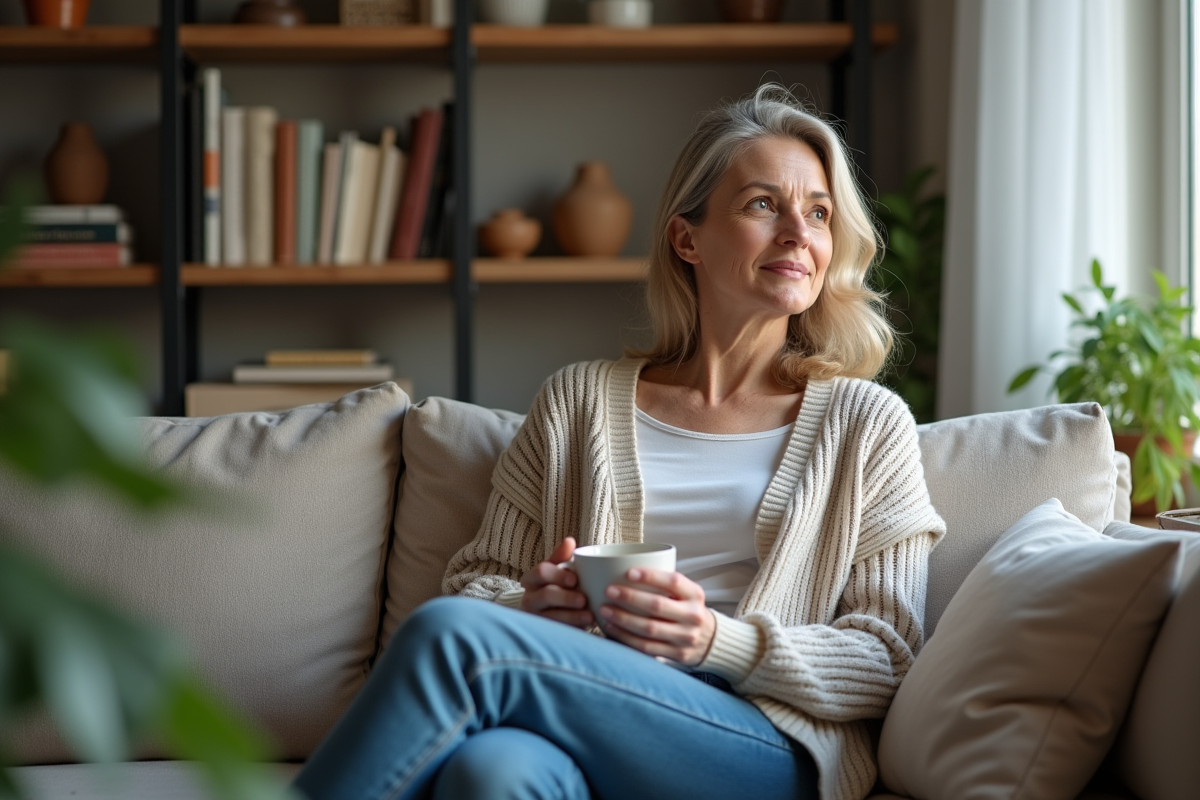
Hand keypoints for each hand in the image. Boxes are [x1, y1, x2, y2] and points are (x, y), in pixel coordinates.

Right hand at [519, 537, 593, 628]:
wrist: (548, 612)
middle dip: (566, 597)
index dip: (558, 575)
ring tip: (589, 616)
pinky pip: (557, 631)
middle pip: (546, 595)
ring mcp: (535, 617)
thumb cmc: (556, 586)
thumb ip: (562, 557)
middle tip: (584, 599)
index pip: (541, 572)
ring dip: (572, 616)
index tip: (575, 579)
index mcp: (532, 579)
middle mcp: (529, 598)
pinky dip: (573, 628)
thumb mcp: (557, 570)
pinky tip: (586, 627)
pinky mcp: (543, 633)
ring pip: (551, 616)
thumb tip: (569, 541)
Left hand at [596, 569, 715, 666]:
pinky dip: (626, 637)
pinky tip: (611, 628)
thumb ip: (664, 583)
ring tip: (604, 610)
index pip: (673, 581)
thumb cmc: (686, 609)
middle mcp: (693, 615)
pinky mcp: (677, 655)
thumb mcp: (685, 593)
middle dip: (630, 597)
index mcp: (695, 594)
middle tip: (609, 590)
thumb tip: (622, 569)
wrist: (708, 640)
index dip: (651, 576)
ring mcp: (686, 637)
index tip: (628, 572)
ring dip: (623, 619)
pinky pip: (646, 647)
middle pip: (657, 605)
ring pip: (649, 628)